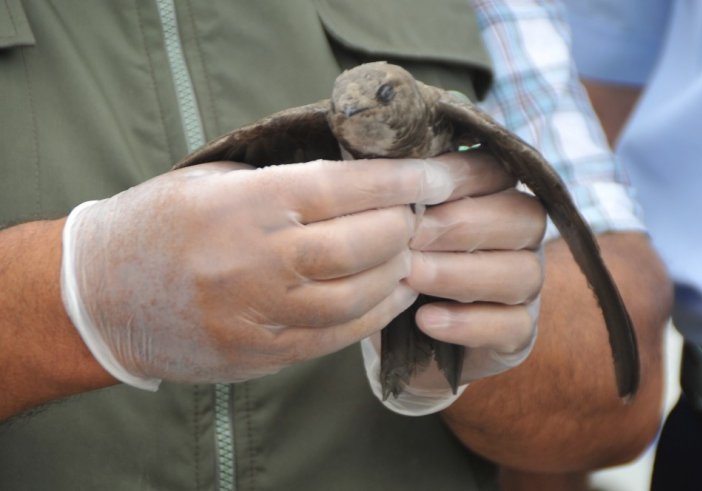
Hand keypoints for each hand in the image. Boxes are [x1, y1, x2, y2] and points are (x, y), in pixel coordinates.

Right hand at [60, 158, 467, 388]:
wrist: (101, 296)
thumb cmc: (158, 223)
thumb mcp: (216, 180)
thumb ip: (285, 179)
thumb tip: (359, 177)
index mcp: (244, 206)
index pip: (341, 188)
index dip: (397, 181)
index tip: (433, 176)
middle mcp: (256, 263)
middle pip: (360, 246)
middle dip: (403, 227)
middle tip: (418, 214)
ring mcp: (258, 316)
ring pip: (357, 298)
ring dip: (397, 273)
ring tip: (411, 253)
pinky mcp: (261, 353)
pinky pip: (335, 337)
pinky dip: (373, 314)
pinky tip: (390, 294)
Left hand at [362, 151, 545, 413]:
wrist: (397, 332)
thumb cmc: (397, 261)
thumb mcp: (396, 224)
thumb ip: (403, 195)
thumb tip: (390, 169)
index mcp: (496, 196)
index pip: (499, 173)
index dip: (461, 178)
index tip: (414, 190)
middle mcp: (522, 237)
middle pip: (524, 218)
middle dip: (462, 226)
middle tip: (411, 237)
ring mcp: (527, 285)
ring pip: (522, 273)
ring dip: (460, 274)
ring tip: (411, 277)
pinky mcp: (521, 332)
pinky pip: (512, 325)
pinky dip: (467, 323)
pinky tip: (424, 319)